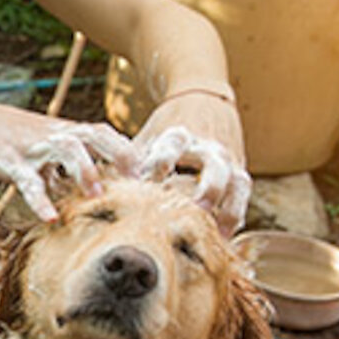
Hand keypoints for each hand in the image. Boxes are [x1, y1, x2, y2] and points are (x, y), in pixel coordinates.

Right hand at [0, 99, 136, 221]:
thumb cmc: (8, 138)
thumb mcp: (43, 149)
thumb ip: (65, 167)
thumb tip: (87, 191)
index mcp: (67, 132)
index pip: (107, 136)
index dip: (131, 152)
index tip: (153, 175)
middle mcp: (56, 134)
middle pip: (97, 135)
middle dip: (120, 155)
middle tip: (139, 182)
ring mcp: (34, 146)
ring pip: (67, 150)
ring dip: (86, 171)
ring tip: (98, 197)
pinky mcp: (10, 159)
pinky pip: (28, 179)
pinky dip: (40, 200)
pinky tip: (50, 218)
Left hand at [132, 90, 250, 236]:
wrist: (202, 103)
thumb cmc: (163, 135)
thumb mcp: (146, 143)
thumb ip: (130, 165)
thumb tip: (95, 190)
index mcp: (177, 135)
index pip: (173, 145)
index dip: (163, 161)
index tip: (150, 180)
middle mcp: (206, 146)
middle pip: (214, 164)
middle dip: (207, 187)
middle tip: (197, 209)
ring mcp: (226, 159)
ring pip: (236, 180)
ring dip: (228, 206)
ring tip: (219, 232)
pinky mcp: (238, 171)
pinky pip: (243, 194)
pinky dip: (235, 213)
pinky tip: (226, 236)